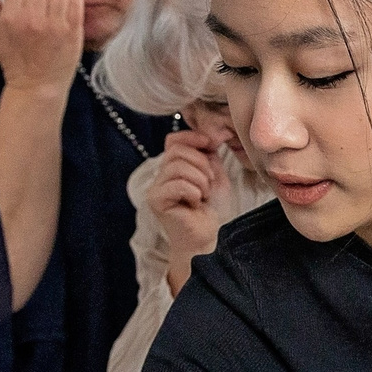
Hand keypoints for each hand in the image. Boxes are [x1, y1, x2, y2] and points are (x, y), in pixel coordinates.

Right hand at [0, 0, 84, 96]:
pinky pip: (76, 0)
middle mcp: (31, 19)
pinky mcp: (72, 30)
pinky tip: (71, 2)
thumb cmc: (16, 62)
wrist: (37, 85)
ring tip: (56, 8)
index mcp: (10, 17)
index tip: (27, 3)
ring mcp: (54, 24)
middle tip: (42, 7)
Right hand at [149, 131, 228, 285]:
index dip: (192, 138)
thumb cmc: (213, 210)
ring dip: (200, 181)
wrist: (211, 237)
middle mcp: (161, 175)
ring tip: (203, 196)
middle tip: (209, 184)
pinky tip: (195, 204)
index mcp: (174, 166)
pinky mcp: (155, 200)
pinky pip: (177, 184)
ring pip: (179, 167)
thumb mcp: (215, 175)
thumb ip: (209, 154)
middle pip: (178, 151)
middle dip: (202, 165)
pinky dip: (194, 192)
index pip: (173, 139)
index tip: (211, 146)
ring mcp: (156, 187)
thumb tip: (211, 133)